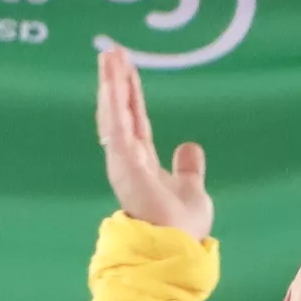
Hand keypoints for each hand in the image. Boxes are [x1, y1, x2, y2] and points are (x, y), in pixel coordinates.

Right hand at [95, 45, 210, 237]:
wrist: (178, 249)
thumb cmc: (183, 228)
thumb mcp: (192, 188)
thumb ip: (188, 167)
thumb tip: (189, 145)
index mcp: (143, 162)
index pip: (135, 119)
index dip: (130, 92)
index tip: (126, 66)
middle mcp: (128, 160)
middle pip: (120, 112)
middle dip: (115, 81)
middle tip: (110, 50)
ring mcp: (124, 164)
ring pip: (114, 115)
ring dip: (110, 85)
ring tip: (108, 56)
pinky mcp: (126, 168)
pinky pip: (117, 130)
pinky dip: (113, 106)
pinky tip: (111, 83)